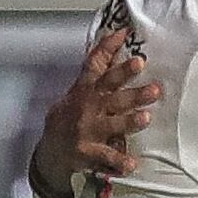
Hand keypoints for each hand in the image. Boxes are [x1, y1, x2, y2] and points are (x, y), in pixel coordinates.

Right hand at [39, 29, 159, 184]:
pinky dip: (119, 162)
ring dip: (129, 121)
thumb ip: (95, 77)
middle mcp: (87, 107)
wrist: (51, 152)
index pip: (95, 64)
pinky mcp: (88, 152)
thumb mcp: (77, 94)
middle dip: (125, 78)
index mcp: (84, 90)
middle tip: (142, 67)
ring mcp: (87, 130)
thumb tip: (114, 48)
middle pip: (109, 90)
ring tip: (146, 117)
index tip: (124, 33)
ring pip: (112, 124)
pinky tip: (132, 164)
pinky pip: (107, 157)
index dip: (108, 48)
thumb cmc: (70, 119)